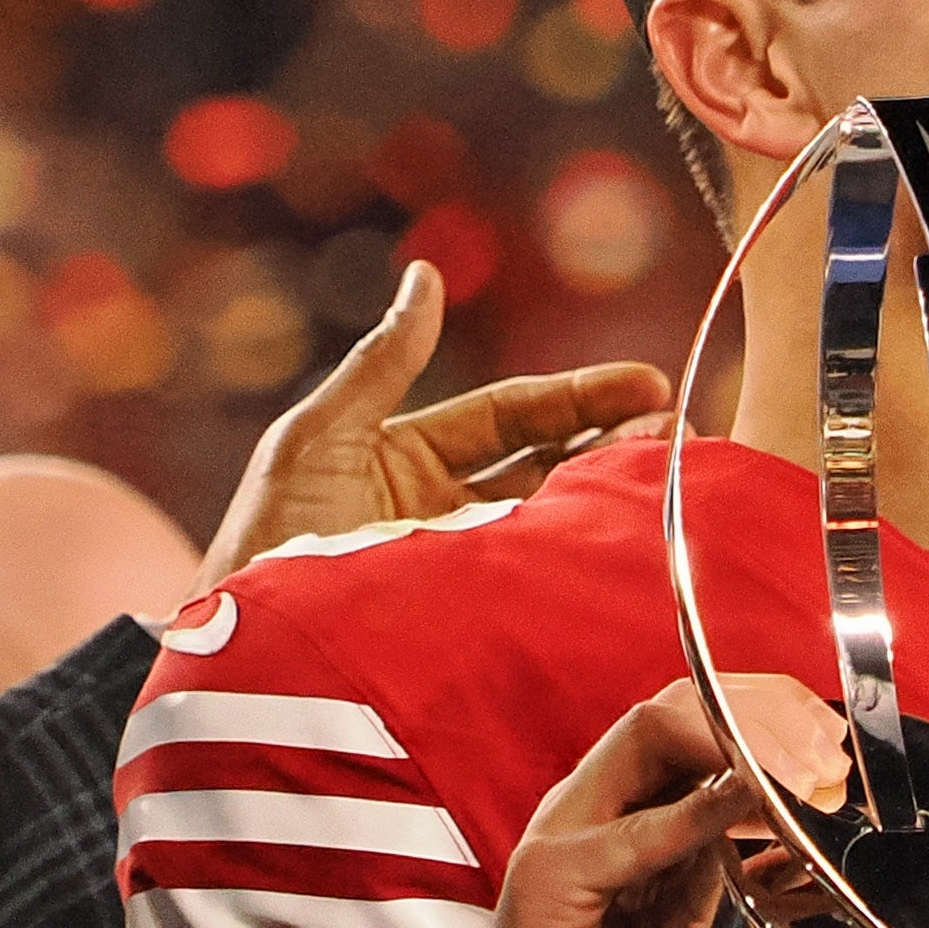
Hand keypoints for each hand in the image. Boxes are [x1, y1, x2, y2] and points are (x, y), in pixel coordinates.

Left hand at [203, 259, 671, 586]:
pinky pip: (542, 583)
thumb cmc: (267, 541)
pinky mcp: (479, 623)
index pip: (514, 415)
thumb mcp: (318, 438)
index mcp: (414, 460)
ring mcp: (467, 570)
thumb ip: (381, 361)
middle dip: (616, 441)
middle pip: (550, 464)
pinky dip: (587, 560)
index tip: (650, 384)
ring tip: (674, 474)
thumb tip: (424, 275)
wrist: (249, 652)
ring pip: (555, 521)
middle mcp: (449, 513)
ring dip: (613, 495)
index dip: (581, 396)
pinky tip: (632, 543)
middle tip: (679, 430)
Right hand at [437, 674, 848, 927]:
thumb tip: (816, 848)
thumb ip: (745, 891)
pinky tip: (738, 804)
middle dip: (766, 715)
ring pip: (651, 736)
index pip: (703, 723)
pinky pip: (625, 835)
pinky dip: (687, 816)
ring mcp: (570, 831)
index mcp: (638, 812)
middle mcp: (602, 804)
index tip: (837, 748)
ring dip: (737, 743)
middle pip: (683, 710)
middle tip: (830, 757)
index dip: (773, 717)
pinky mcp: (550, 877)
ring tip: (802, 772)